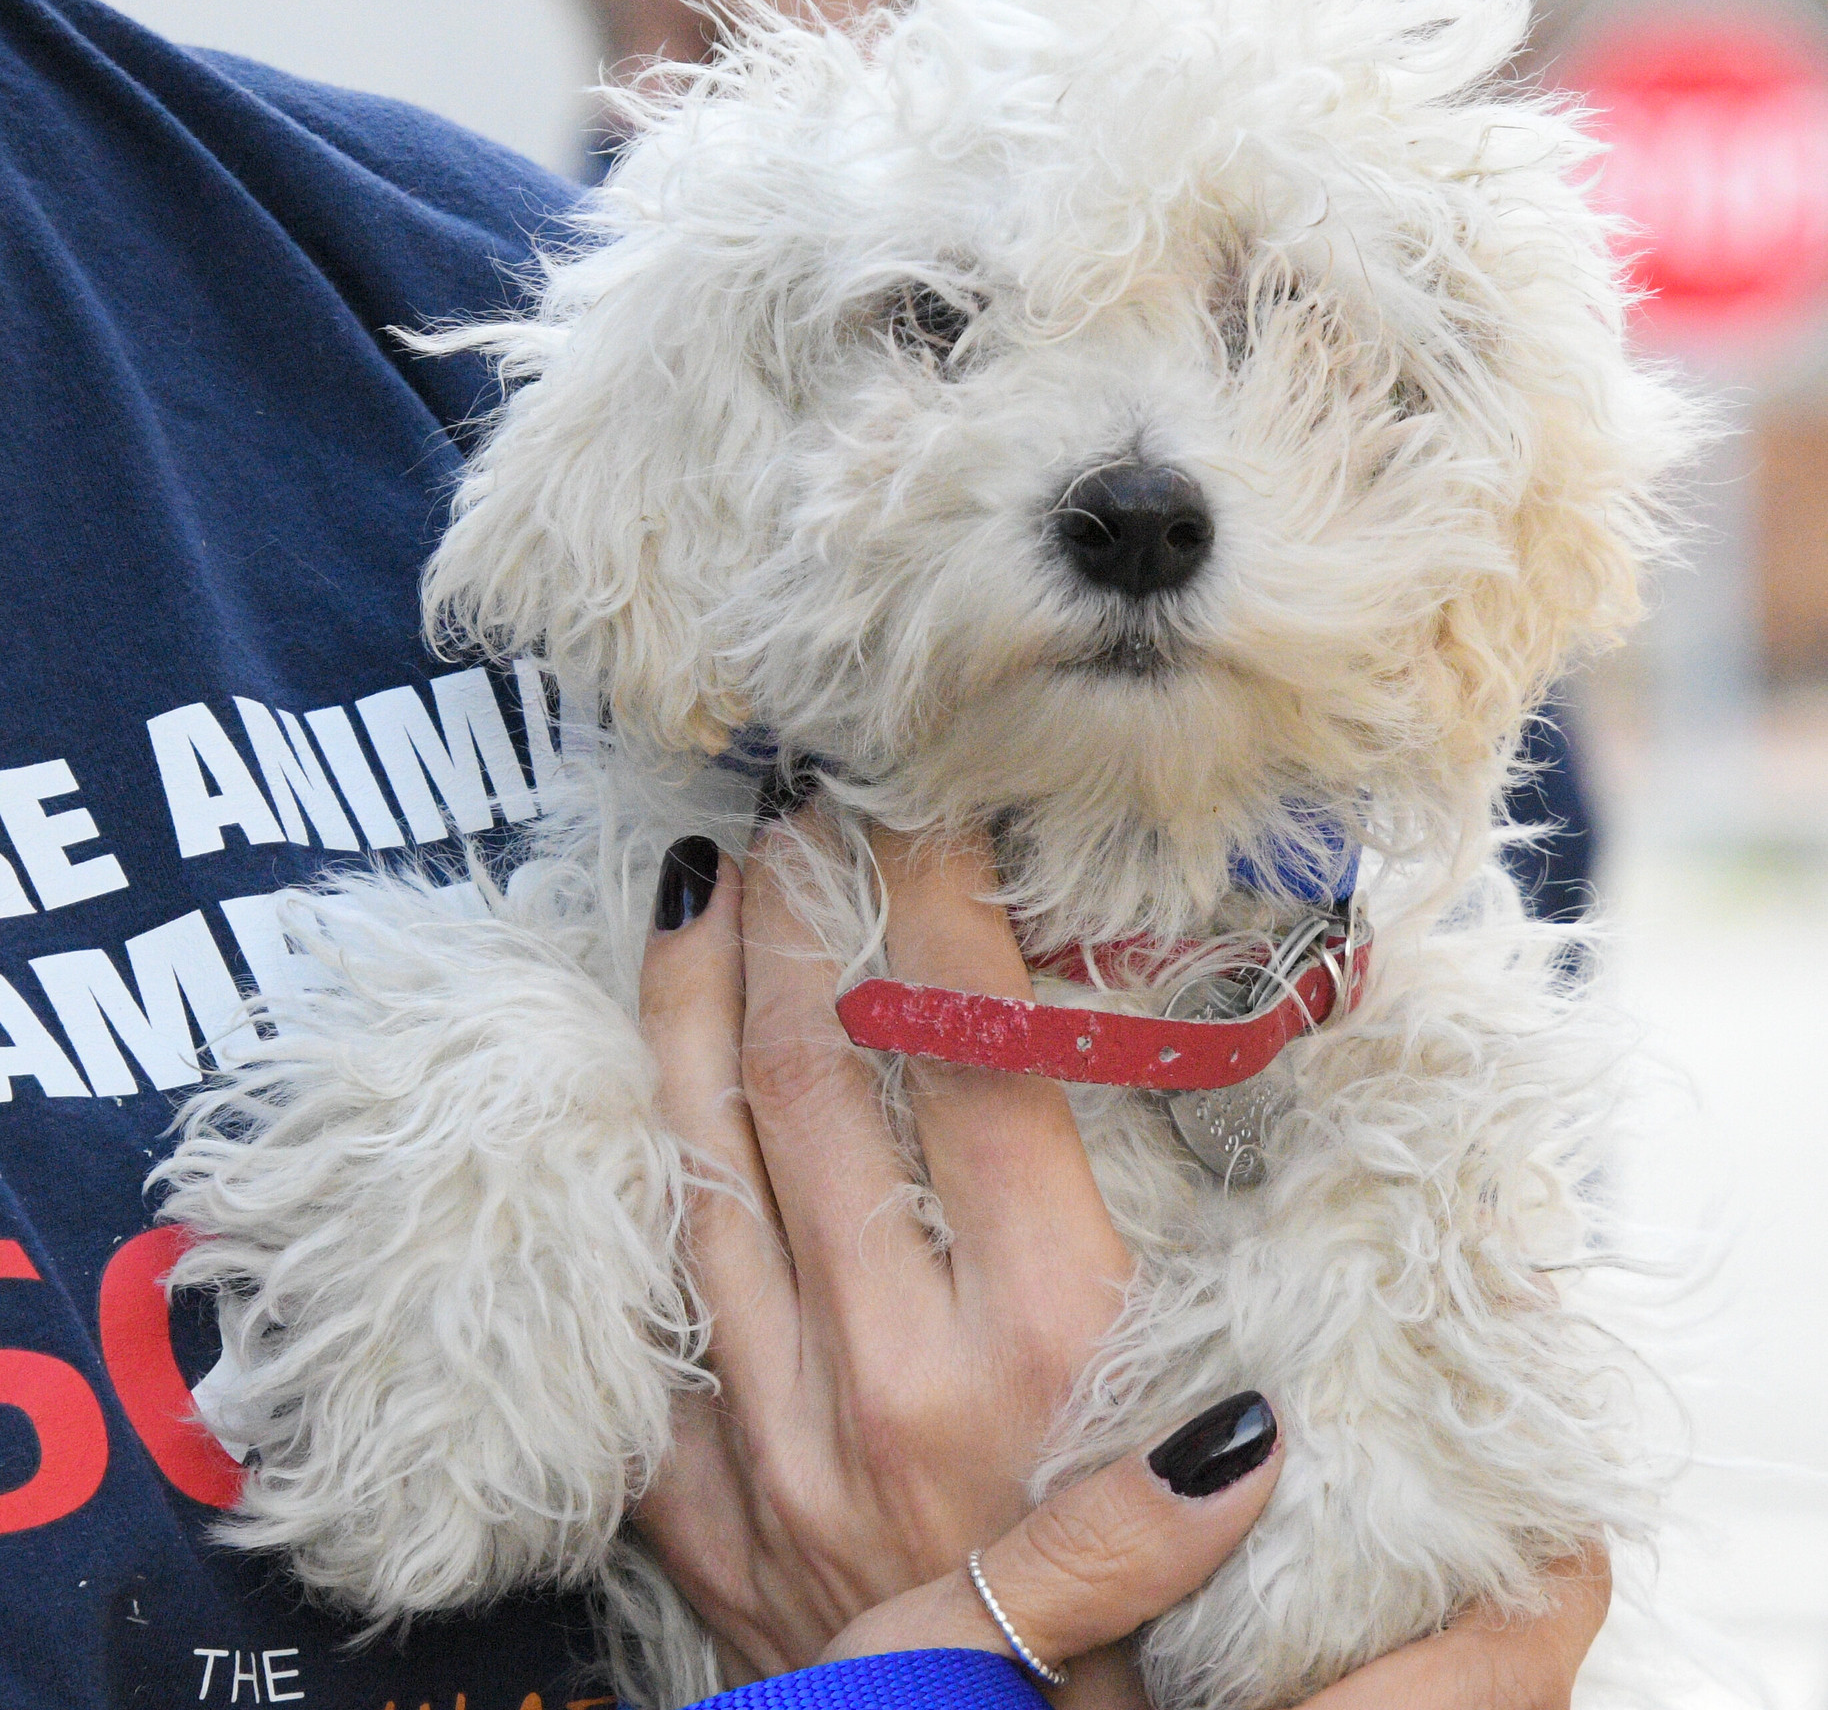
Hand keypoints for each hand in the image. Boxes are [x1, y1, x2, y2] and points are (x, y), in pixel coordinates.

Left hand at [634, 818, 1609, 1707]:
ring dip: (698, 1000)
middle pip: (819, 1082)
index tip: (935, 808)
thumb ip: (1231, 1432)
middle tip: (804, 811)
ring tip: (706, 881)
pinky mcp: (707, 1501)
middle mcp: (896, 1375)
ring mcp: (778, 1435)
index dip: (947, 915)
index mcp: (1053, 1350)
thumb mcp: (1256, 1550)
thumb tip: (1239, 1383)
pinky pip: (647, 1304)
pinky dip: (636, 1170)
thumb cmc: (1159, 1672)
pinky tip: (637, 1074)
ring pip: (706, 1161)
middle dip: (805, 918)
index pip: (979, 1064)